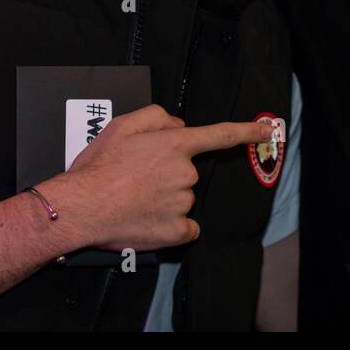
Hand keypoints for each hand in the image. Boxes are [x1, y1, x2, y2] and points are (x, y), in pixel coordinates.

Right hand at [54, 105, 276, 251]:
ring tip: (133, 200)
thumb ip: (156, 117)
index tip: (268, 131)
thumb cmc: (98, 167)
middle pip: (187, 172)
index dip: (248, 131)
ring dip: (165, 199)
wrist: (81, 207)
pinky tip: (148, 220)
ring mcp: (183, 204)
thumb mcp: (122, 126)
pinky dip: (171, 226)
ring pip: (183, 199)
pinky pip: (185, 227)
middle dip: (168, 174)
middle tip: (136, 179)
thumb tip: (178, 125)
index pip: (221, 134)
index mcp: (175, 145)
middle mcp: (185, 173)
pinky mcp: (176, 232)